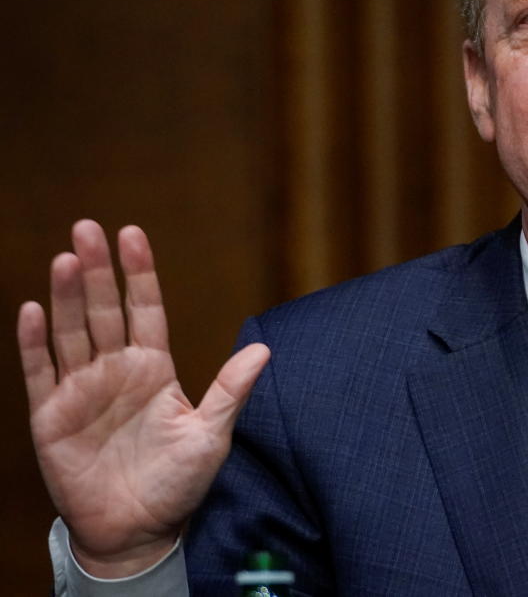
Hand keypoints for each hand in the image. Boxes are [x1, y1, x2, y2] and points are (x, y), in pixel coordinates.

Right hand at [16, 220, 268, 576]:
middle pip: (104, 310)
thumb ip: (231, 391)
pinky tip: (33, 309)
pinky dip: (35, 342)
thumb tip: (264, 350)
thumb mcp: (210, 436)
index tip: (132, 233)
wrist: (137, 531)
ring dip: (68, 296)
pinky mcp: (52, 417)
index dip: (139, 272)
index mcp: (155, 368)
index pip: (145, 309)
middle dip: (98, 269)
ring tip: (67, 258)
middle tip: (87, 227)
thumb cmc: (179, 483)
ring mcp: (81, 391)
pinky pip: (40, 372)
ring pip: (71, 332)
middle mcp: (116, 370)